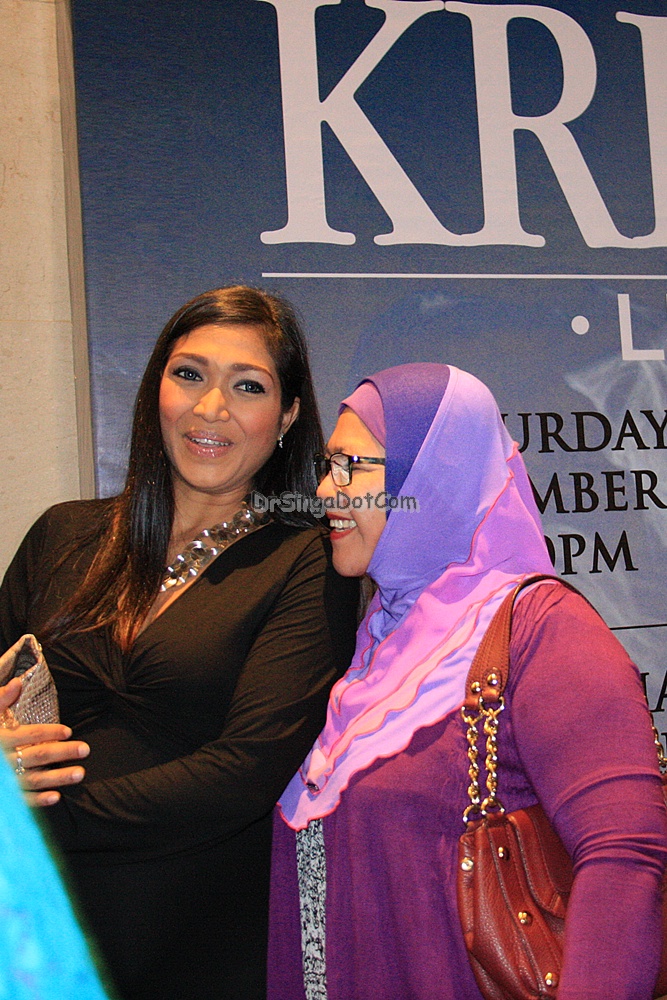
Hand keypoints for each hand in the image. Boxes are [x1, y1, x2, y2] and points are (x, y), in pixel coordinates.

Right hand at [0, 677, 89, 805]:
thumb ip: (0, 699)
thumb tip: (17, 682)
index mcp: (1, 739)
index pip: (29, 734)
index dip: (49, 732)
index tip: (68, 731)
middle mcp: (4, 761)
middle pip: (37, 756)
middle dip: (63, 752)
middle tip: (85, 749)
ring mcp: (5, 781)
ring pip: (34, 779)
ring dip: (58, 778)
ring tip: (80, 773)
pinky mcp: (4, 797)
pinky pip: (21, 800)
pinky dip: (38, 800)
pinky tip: (56, 797)